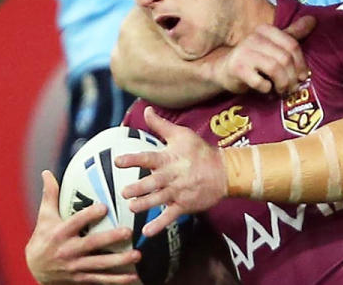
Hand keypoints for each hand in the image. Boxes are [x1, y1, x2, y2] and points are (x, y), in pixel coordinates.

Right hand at [26, 171, 140, 283]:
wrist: (35, 269)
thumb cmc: (43, 238)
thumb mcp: (44, 217)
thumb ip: (50, 195)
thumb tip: (47, 172)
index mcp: (59, 233)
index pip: (76, 222)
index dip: (89, 215)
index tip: (104, 207)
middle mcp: (67, 250)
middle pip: (91, 244)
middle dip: (110, 239)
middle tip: (128, 232)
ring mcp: (75, 266)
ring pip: (99, 264)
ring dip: (119, 261)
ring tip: (137, 255)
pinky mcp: (81, 278)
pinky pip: (101, 279)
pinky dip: (117, 280)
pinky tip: (132, 277)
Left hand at [116, 107, 226, 236]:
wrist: (224, 172)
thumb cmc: (200, 152)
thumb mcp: (182, 134)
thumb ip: (161, 125)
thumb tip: (147, 109)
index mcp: (169, 158)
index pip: (148, 158)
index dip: (133, 159)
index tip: (118, 161)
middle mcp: (173, 176)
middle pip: (153, 182)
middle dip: (139, 188)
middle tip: (124, 191)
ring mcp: (179, 192)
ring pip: (160, 199)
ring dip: (145, 204)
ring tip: (132, 207)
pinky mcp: (185, 205)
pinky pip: (170, 216)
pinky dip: (159, 225)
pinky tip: (146, 232)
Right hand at [210, 15, 315, 93]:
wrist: (222, 70)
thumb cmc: (252, 59)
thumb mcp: (272, 44)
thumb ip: (292, 34)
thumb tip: (313, 19)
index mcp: (265, 30)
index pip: (292, 45)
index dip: (301, 64)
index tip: (302, 77)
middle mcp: (254, 37)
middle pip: (285, 58)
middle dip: (292, 77)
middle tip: (292, 88)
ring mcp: (244, 52)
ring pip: (275, 69)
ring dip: (282, 84)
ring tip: (282, 91)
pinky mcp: (237, 69)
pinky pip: (261, 82)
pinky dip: (267, 89)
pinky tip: (266, 90)